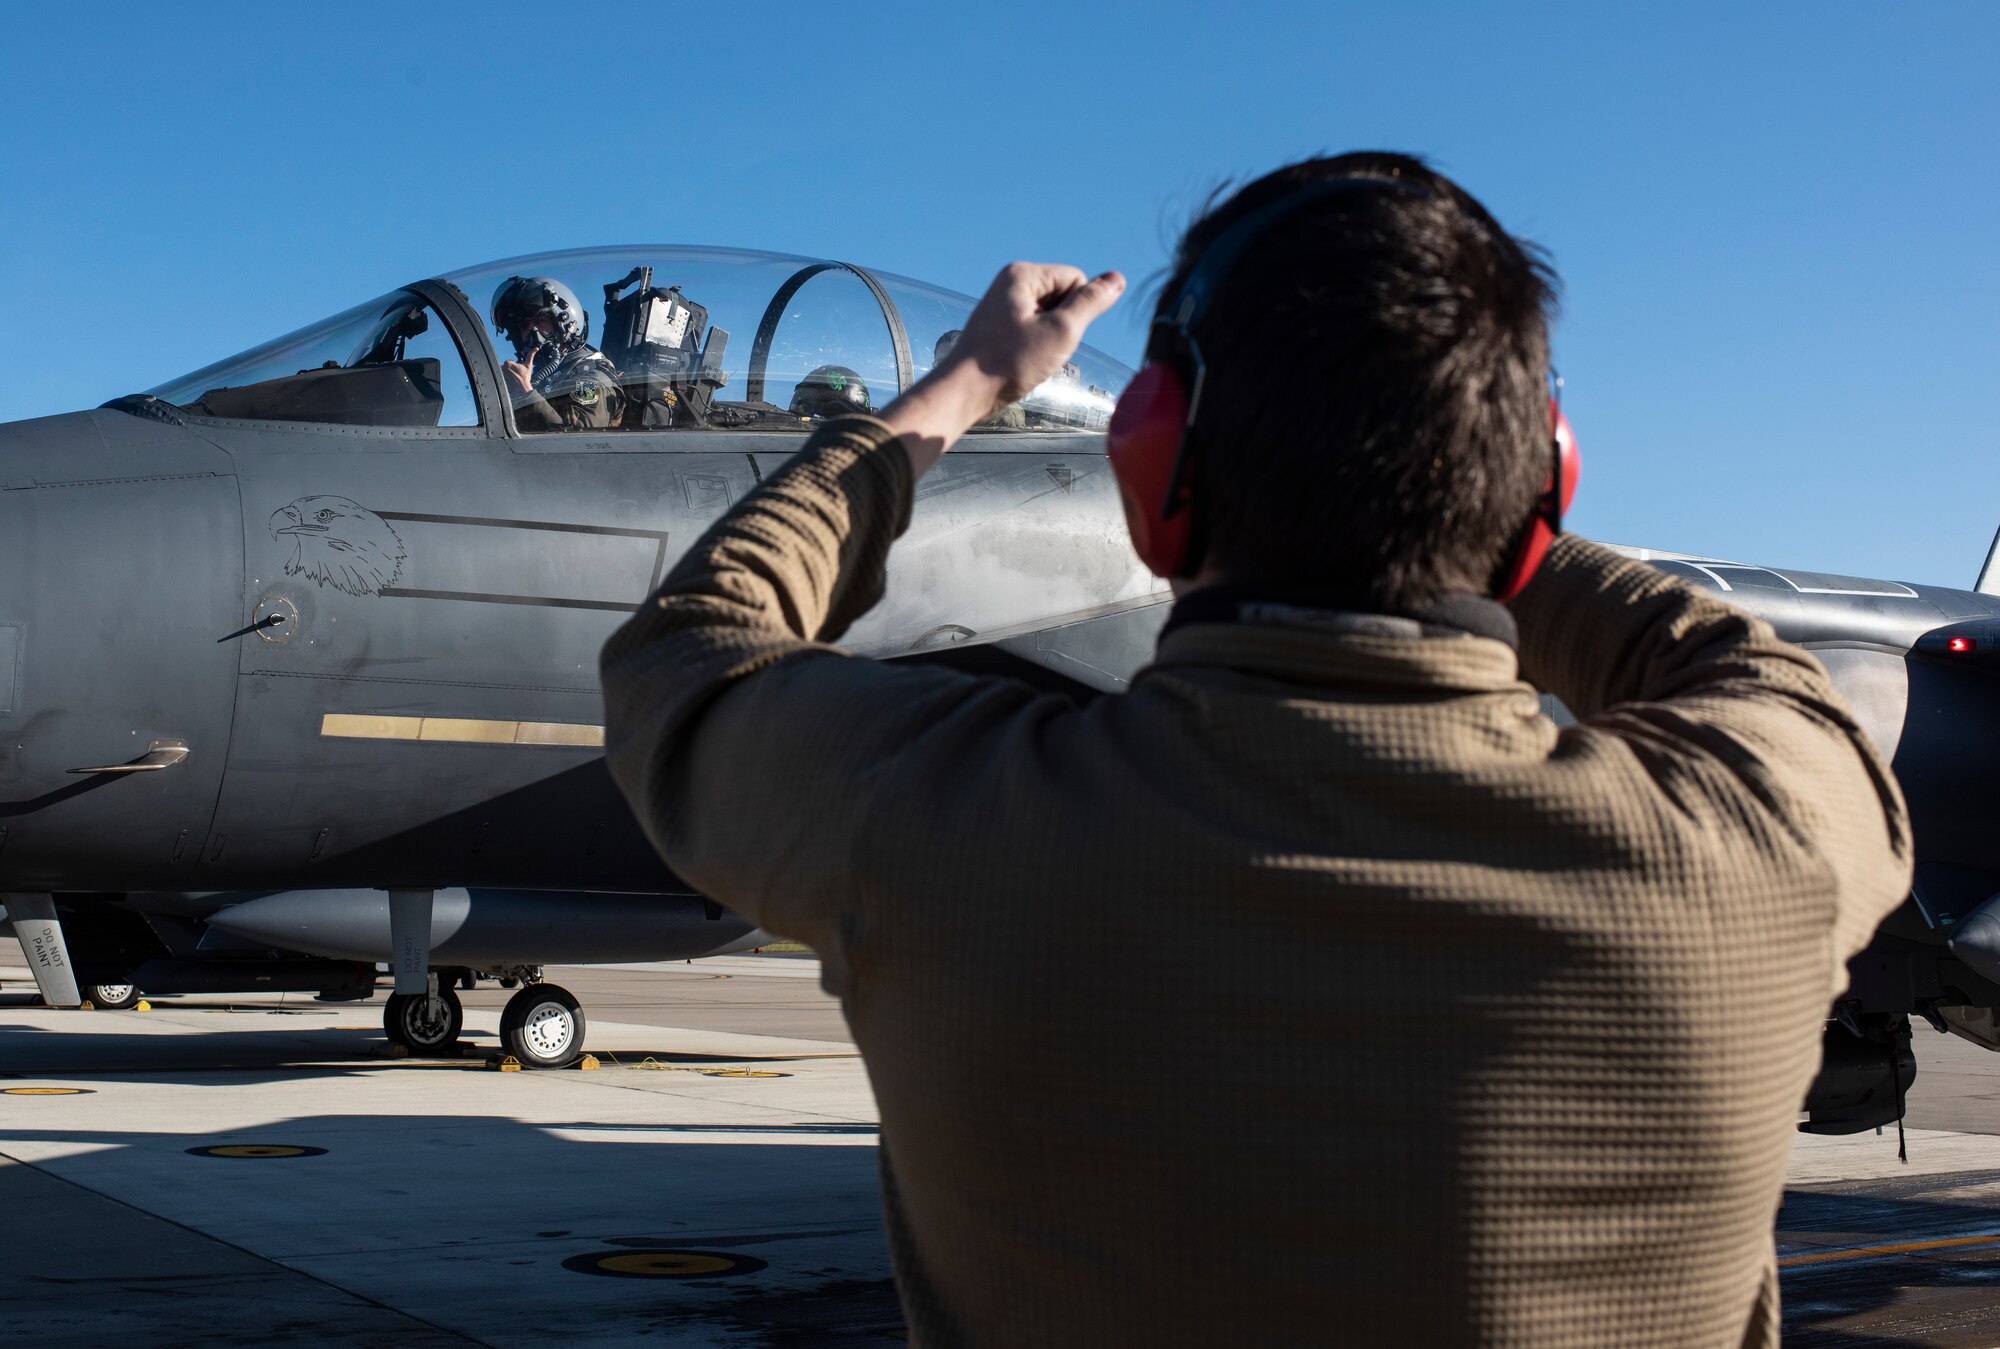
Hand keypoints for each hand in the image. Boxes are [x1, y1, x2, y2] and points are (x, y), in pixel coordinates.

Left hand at [502, 348, 536, 392]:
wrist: (522, 389)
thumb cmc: (525, 377)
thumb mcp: (528, 365)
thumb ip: (531, 355)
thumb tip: (536, 348)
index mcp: (508, 362)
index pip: (509, 362)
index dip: (514, 366)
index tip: (518, 371)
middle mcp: (502, 367)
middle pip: (506, 367)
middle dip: (510, 370)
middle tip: (516, 375)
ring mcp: (500, 374)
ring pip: (503, 372)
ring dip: (507, 374)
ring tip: (513, 379)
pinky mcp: (499, 379)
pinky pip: (501, 377)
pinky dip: (505, 379)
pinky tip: (510, 382)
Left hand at [947, 263, 1126, 405]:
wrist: (964, 392)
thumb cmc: (1009, 362)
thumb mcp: (1061, 331)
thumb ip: (1091, 303)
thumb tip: (1117, 279)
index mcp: (1023, 274)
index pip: (1076, 279)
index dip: (1078, 310)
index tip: (1056, 334)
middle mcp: (1010, 282)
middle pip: (1062, 295)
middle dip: (1063, 324)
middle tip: (1041, 348)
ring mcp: (1002, 303)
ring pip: (1049, 314)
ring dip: (1051, 337)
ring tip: (1029, 356)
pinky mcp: (998, 324)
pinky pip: (1033, 327)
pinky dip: (1036, 345)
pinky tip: (1022, 361)